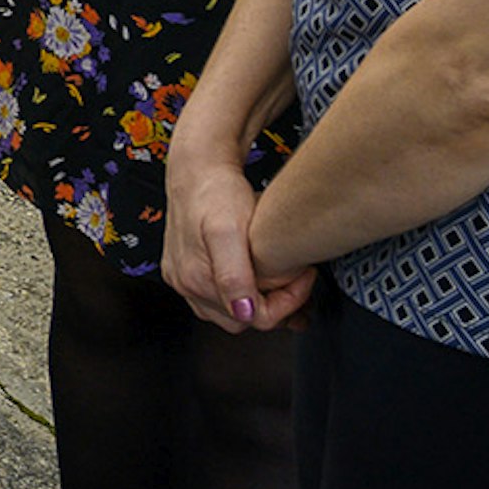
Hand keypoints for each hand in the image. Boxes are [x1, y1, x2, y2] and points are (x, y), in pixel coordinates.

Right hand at [160, 137, 310, 331]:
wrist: (198, 168)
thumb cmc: (216, 192)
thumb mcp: (228, 229)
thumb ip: (234, 275)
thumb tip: (244, 313)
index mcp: (196, 279)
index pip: (256, 318)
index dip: (289, 302)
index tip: (304, 277)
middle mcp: (186, 284)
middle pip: (243, 320)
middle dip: (276, 305)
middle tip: (297, 280)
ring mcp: (183, 279)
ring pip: (230, 313)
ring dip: (259, 302)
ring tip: (282, 282)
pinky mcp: (185, 270)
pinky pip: (217, 298)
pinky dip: (242, 293)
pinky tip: (257, 277)